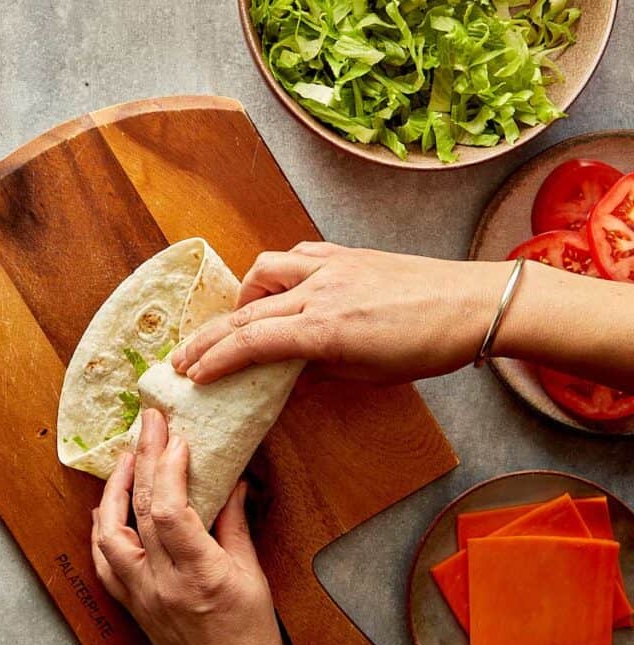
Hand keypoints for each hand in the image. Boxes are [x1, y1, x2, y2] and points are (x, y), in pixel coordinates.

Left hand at [91, 409, 283, 644]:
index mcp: (200, 575)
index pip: (170, 511)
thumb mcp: (253, 577)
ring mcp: (141, 595)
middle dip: (142, 459)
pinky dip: (101, 529)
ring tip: (125, 458)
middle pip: (141, 511)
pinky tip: (106, 507)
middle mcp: (162, 584)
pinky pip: (103, 563)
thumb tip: (232, 483)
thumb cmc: (250, 640)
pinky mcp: (132, 605)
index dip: (169, 469)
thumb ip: (236, 525)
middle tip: (147, 424)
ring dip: (114, 490)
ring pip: (109, 535)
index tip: (176, 439)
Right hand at [172, 242, 511, 383]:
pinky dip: (275, 274)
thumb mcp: (368, 375)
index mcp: (325, 330)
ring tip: (235, 321)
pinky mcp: (343, 254)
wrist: (475, 304)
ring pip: (263, 272)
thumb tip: (282, 376)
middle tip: (182, 360)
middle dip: (208, 338)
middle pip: (245, 312)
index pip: (252, 343)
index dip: (215, 361)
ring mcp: (330, 267)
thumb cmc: (427, 348)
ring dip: (240, 299)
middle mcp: (319, 291)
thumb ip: (316, 371)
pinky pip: (294, 257)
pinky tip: (279, 289)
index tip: (191, 376)